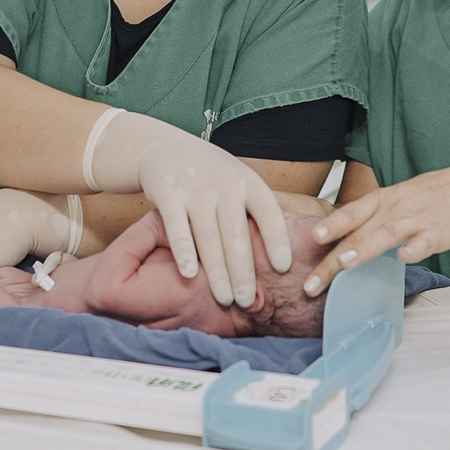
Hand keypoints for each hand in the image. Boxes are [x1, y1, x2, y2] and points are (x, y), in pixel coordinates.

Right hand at [87, 113, 291, 308]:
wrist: (165, 148)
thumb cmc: (212, 176)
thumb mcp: (239, 182)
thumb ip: (255, 213)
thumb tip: (283, 260)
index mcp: (248, 181)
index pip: (268, 212)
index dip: (277, 239)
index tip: (283, 268)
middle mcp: (224, 183)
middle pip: (237, 234)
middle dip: (244, 271)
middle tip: (249, 301)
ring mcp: (195, 188)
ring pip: (209, 236)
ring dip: (218, 271)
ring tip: (224, 298)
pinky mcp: (168, 193)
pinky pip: (177, 226)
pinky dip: (183, 251)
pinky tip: (189, 274)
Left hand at [305, 165, 449, 291]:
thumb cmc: (425, 197)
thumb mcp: (392, 200)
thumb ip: (368, 220)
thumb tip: (340, 242)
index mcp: (380, 201)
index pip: (350, 213)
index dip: (331, 225)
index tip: (311, 238)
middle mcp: (393, 210)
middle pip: (358, 235)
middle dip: (333, 260)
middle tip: (312, 282)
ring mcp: (414, 222)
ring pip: (385, 234)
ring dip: (363, 249)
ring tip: (343, 263)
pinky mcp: (437, 234)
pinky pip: (424, 242)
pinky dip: (414, 249)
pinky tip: (404, 257)